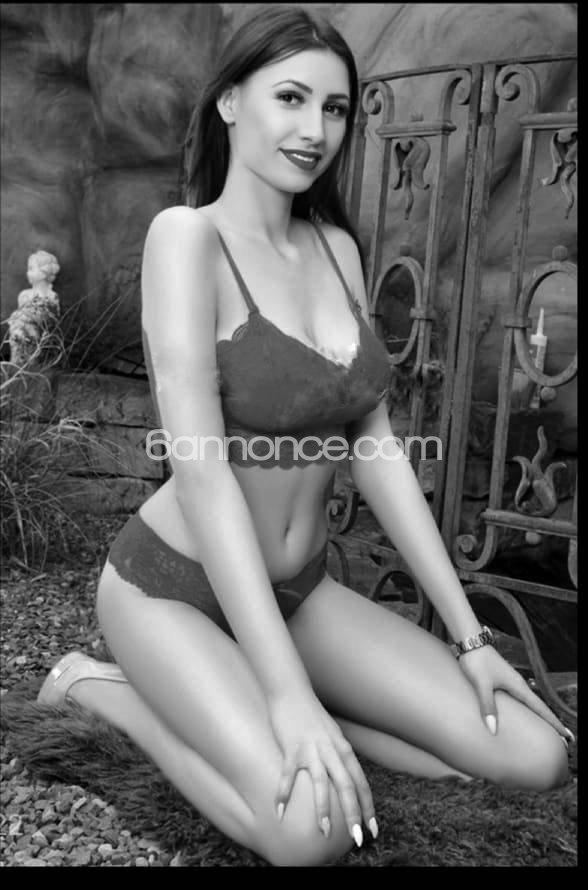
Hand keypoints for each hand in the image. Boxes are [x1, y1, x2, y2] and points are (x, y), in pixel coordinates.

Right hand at [267, 688, 376, 845]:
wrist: (292, 691)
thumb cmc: (311, 715)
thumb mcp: (332, 735)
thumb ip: (339, 756)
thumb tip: (345, 779)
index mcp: (344, 749)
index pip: (361, 783)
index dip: (368, 807)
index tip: (373, 829)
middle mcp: (332, 751)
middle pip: (347, 787)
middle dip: (354, 814)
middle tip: (358, 839)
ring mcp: (312, 750)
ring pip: (322, 784)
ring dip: (324, 810)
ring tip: (325, 832)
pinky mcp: (292, 748)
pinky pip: (288, 775)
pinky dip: (283, 794)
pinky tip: (279, 811)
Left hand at [457, 644, 574, 741]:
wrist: (470, 641)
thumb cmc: (477, 660)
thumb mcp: (482, 684)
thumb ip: (488, 706)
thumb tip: (494, 730)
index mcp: (518, 686)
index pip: (540, 708)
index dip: (554, 722)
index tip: (566, 736)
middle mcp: (517, 684)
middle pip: (538, 706)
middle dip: (550, 721)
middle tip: (562, 738)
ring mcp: (510, 681)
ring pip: (529, 702)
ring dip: (538, 715)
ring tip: (545, 728)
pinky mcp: (502, 679)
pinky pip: (518, 698)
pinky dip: (525, 708)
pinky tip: (521, 712)